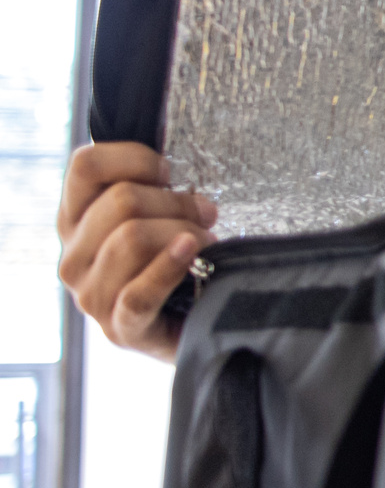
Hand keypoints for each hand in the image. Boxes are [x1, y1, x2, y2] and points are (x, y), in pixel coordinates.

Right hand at [57, 143, 214, 361]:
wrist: (192, 325)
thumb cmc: (176, 263)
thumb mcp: (154, 218)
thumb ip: (153, 191)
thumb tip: (177, 176)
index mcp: (75, 222)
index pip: (84, 166)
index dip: (134, 159)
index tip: (168, 173)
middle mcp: (73, 258)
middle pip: (121, 201)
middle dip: (176, 201)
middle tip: (205, 213)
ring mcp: (91, 296)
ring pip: (132, 238)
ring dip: (183, 232)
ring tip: (208, 240)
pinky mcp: (120, 328)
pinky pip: (139, 293)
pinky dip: (169, 268)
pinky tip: (192, 251)